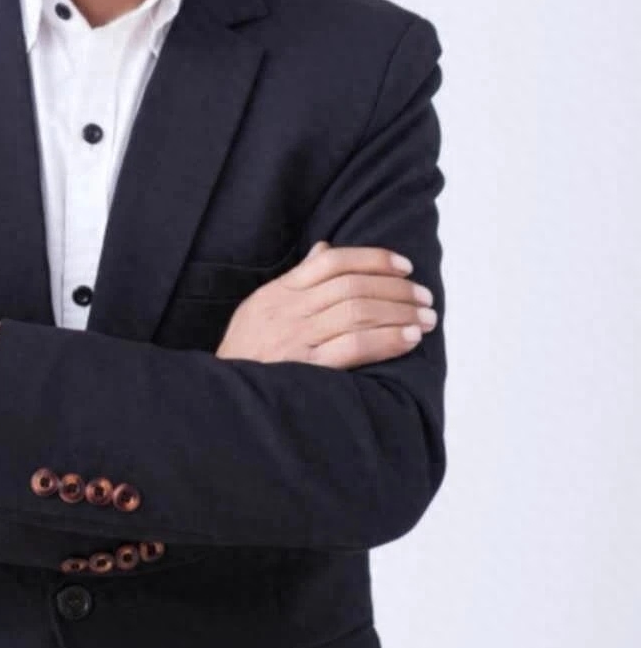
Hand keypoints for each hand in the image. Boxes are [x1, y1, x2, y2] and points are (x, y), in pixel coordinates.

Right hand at [215, 240, 436, 366]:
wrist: (219, 398)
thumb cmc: (245, 354)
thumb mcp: (260, 307)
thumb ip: (296, 280)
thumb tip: (324, 248)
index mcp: (278, 292)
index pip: (331, 261)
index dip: (373, 259)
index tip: (404, 265)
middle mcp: (288, 310)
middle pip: (351, 286)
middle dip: (396, 288)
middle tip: (425, 296)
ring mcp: (296, 339)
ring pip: (357, 312)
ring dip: (399, 312)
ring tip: (426, 317)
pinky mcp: (306, 369)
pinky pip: (354, 347)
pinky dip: (386, 339)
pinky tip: (409, 338)